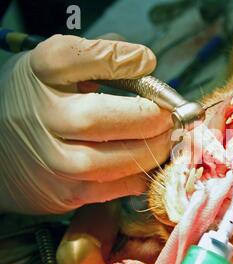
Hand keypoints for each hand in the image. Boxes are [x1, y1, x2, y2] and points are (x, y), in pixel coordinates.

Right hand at [0, 35, 172, 213]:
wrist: (0, 147)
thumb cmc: (38, 101)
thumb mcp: (56, 68)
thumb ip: (100, 57)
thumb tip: (145, 63)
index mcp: (42, 72)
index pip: (85, 58)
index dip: (122, 59)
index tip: (145, 61)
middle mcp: (46, 116)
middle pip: (110, 118)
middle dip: (152, 118)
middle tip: (170, 116)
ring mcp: (56, 159)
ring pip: (120, 160)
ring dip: (154, 149)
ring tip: (164, 138)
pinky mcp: (68, 193)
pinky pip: (120, 186)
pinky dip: (142, 173)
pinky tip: (145, 160)